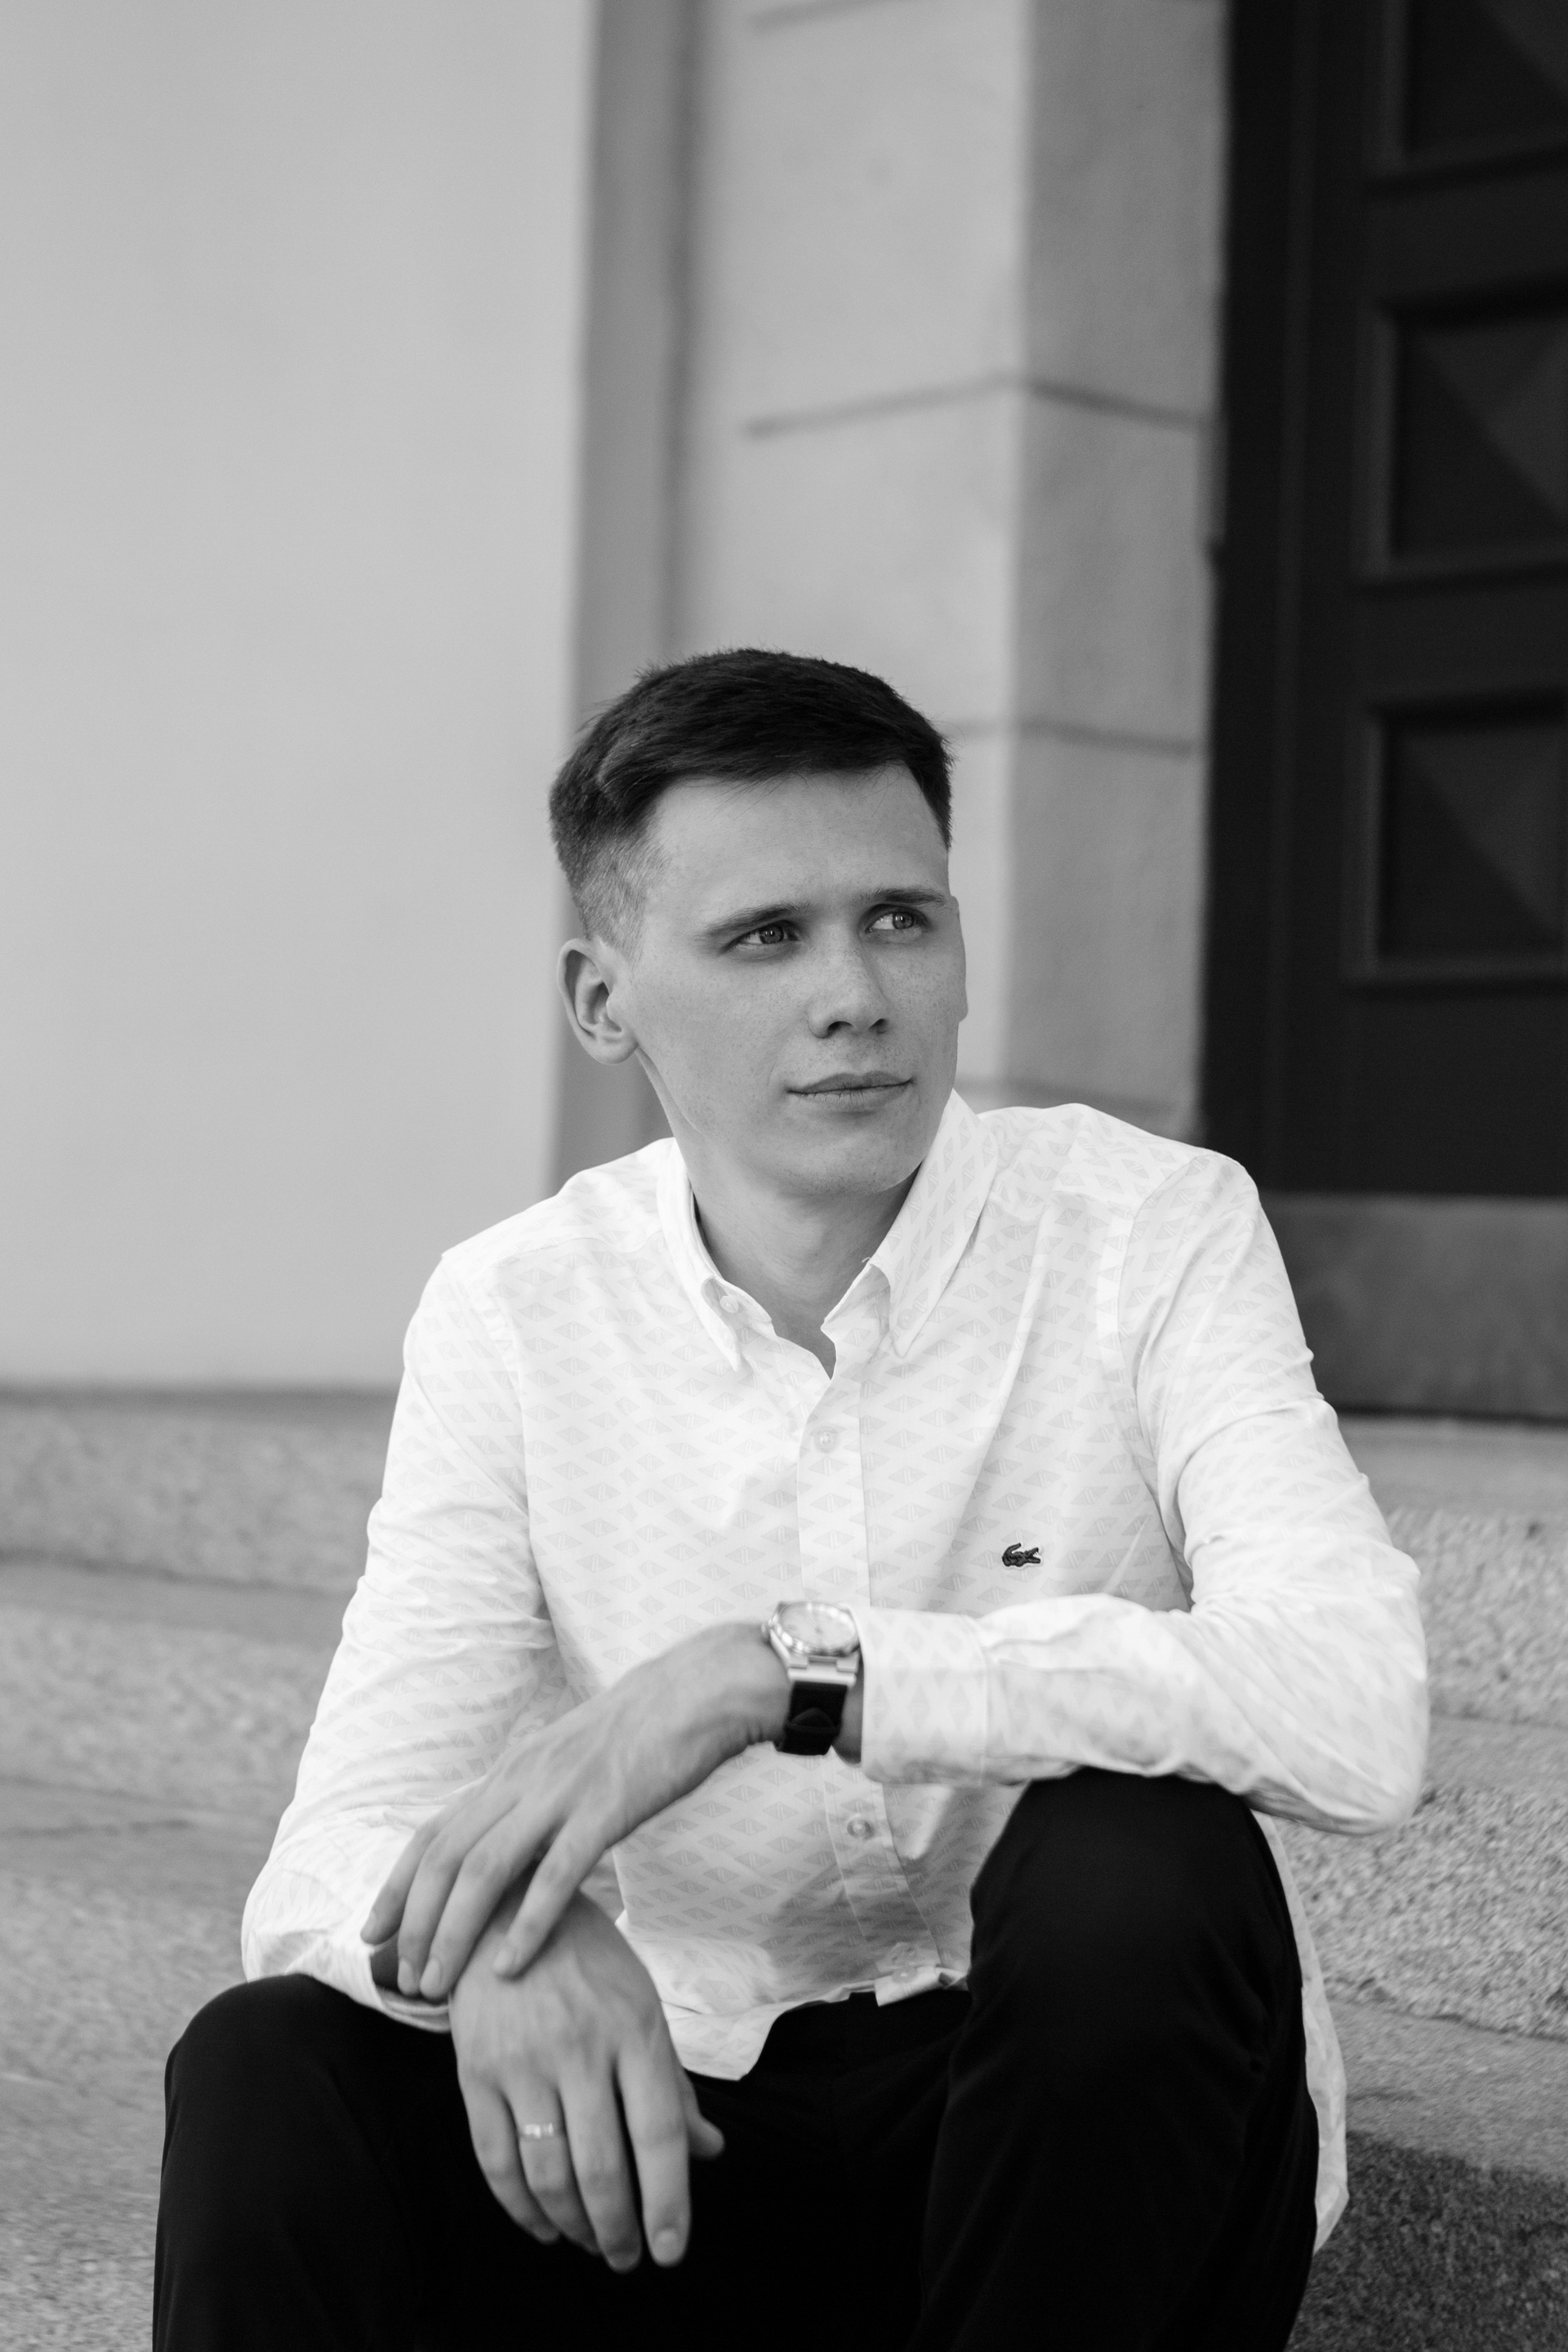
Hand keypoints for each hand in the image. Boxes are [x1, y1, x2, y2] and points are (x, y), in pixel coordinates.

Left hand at [361, 1620, 788, 1998]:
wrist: (699, 1690)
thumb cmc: (644, 1730)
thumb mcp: (570, 1757)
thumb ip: (536, 1794)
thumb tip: (512, 1836)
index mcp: (512, 1769)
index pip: (434, 1832)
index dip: (397, 1886)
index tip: (372, 1933)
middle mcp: (522, 1779)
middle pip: (445, 1856)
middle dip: (414, 1922)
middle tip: (402, 1978)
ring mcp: (560, 1793)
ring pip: (483, 1869)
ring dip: (453, 1932)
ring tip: (438, 1984)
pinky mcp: (604, 1809)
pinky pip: (554, 1874)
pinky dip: (524, 1924)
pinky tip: (510, 1967)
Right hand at [451, 1888, 723, 2268]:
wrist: (503, 1907)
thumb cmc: (588, 1962)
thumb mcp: (641, 2006)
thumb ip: (672, 2083)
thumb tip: (709, 2151)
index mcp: (633, 2028)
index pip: (659, 2132)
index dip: (668, 2200)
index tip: (671, 2250)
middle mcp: (579, 2046)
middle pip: (602, 2165)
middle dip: (618, 2229)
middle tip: (628, 2259)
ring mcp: (522, 2060)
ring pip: (548, 2172)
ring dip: (573, 2224)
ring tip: (592, 2243)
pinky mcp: (475, 2071)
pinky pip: (495, 2158)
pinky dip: (519, 2206)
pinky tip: (542, 2225)